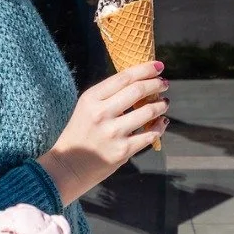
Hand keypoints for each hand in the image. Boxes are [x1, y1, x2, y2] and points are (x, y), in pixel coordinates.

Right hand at [37, 62, 168, 204]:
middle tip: (164, 83)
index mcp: (91, 99)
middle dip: (156, 84)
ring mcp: (113, 133)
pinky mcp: (123, 151)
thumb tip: (140, 82)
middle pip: (138, 91)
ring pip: (148, 111)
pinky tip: (161, 123)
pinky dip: (160, 126)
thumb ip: (108, 96)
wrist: (68, 166)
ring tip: (163, 103)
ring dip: (161, 105)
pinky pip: (150, 135)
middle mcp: (102, 113)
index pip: (124, 77)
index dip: (145, 69)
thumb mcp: (86, 108)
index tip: (158, 67)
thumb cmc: (80, 134)